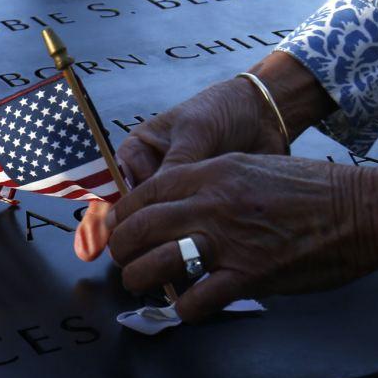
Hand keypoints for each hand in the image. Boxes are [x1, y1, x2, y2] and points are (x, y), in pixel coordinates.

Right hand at [74, 52, 335, 261]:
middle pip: (133, 216)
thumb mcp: (195, 133)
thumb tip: (154, 207)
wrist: (264, 116)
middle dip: (136, 239)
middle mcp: (150, 177)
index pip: (117, 189)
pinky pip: (184, 233)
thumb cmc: (222, 112)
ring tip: (162, 266)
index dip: (114, 218)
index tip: (115, 240)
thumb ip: (175, 167)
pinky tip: (188, 262)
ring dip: (160, 247)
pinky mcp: (197, 210)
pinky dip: (185, 247)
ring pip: (158, 229)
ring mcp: (174, 197)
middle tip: (138, 260)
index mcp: (138, 153)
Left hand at [104, 153, 377, 321]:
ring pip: (155, 264)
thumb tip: (179, 204)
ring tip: (144, 286)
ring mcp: (229, 240)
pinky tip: (186, 307)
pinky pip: (196, 300)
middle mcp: (212, 203)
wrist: (363, 209)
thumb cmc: (314, 189)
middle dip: (121, 249)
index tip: (120, 230)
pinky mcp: (249, 274)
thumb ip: (212, 182)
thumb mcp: (253, 167)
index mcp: (213, 172)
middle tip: (124, 261)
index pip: (144, 193)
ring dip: (141, 280)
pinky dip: (183, 309)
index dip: (123, 215)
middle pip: (139, 228)